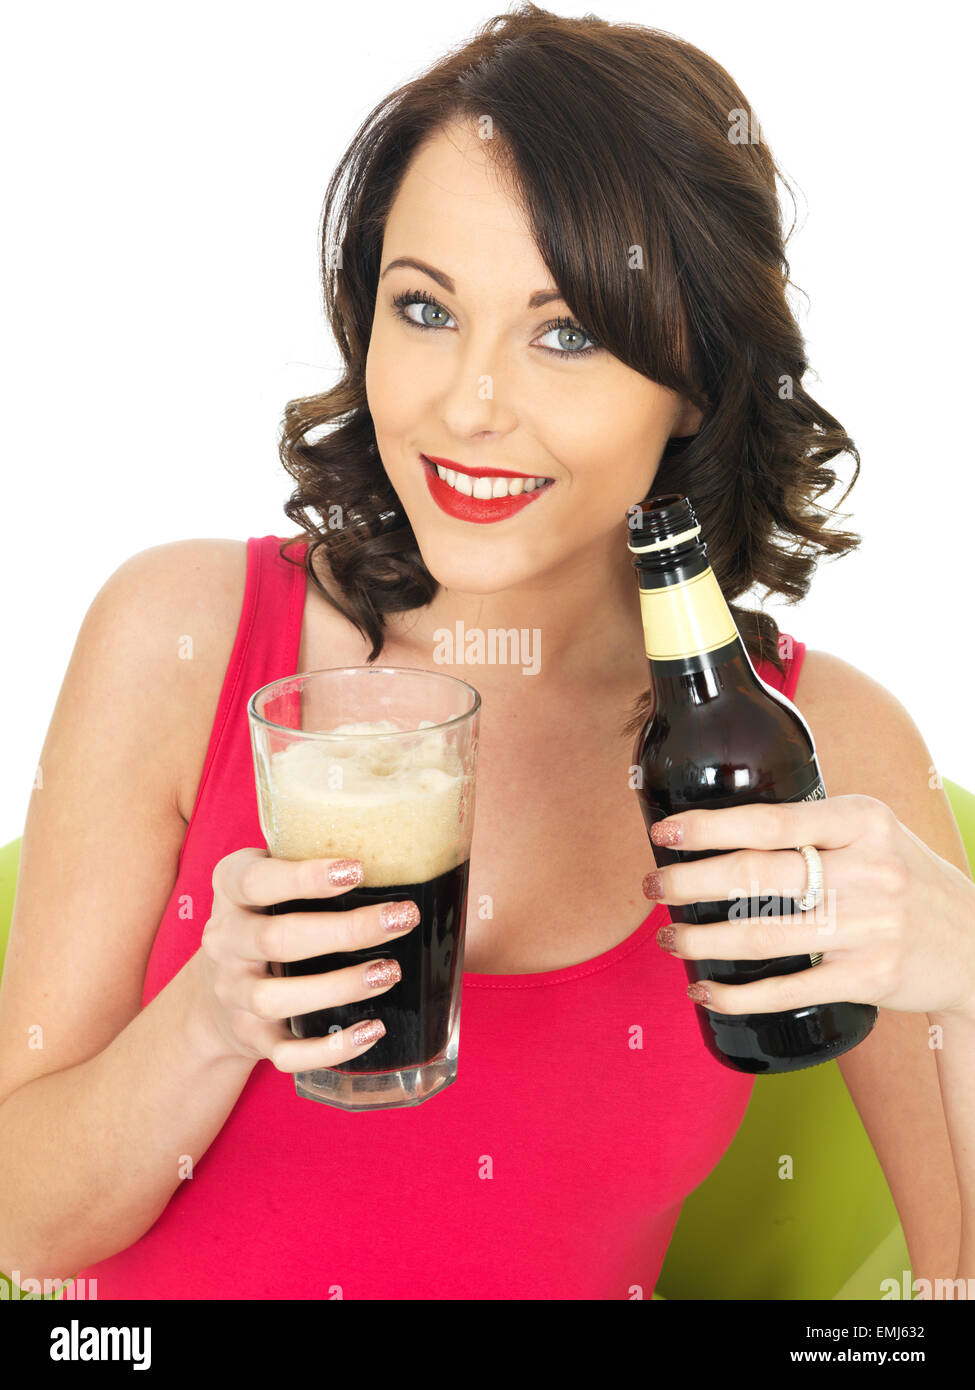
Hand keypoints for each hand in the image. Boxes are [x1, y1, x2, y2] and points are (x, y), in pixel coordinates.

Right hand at [194, 848, 419, 1067]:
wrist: (213, 990)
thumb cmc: (265, 916)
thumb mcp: (271, 880)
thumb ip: (310, 862)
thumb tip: (400, 853)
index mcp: (230, 890)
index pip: (255, 880)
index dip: (304, 877)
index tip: (357, 869)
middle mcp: (224, 942)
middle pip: (276, 939)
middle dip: (345, 931)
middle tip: (401, 918)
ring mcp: (234, 994)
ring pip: (276, 999)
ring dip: (339, 987)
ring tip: (390, 972)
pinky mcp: (250, 1037)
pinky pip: (285, 1053)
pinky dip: (329, 1049)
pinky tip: (372, 1031)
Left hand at [643, 793, 974, 1020]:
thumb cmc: (906, 880)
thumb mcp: (874, 834)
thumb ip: (814, 827)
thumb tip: (722, 829)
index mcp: (863, 820)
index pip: (770, 821)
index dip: (708, 828)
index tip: (664, 834)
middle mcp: (868, 869)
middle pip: (756, 875)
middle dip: (690, 883)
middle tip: (652, 887)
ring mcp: (869, 927)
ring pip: (762, 935)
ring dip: (701, 939)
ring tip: (668, 937)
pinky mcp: (867, 978)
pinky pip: (786, 990)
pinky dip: (735, 994)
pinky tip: (702, 990)